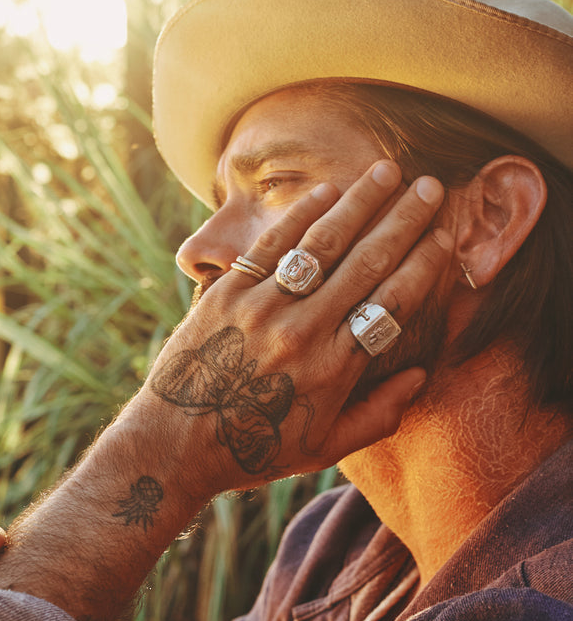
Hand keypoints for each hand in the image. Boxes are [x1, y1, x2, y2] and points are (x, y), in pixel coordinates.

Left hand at [138, 160, 451, 495]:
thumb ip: (378, 415)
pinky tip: (326, 191)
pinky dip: (300, 214)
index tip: (446, 236)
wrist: (173, 445)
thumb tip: (421, 375)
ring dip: (360, 202)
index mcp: (335, 370)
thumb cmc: (253, 450)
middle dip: (405, 219)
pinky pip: (271, 246)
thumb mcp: (323, 449)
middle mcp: (304, 333)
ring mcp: (262, 309)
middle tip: (431, 187)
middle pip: (367, 262)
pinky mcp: (225, 294)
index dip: (424, 265)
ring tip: (387, 170)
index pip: (394, 303)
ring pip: (322, 243)